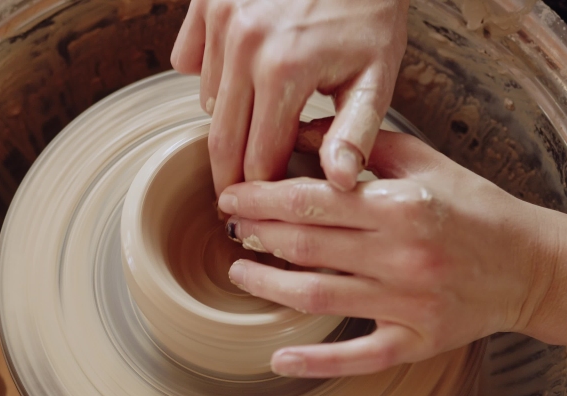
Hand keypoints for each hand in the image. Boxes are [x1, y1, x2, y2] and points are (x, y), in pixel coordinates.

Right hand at [171, 0, 409, 195]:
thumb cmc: (368, 13)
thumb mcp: (377, 74)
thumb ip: (355, 133)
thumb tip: (337, 182)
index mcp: (285, 72)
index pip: (258, 159)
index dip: (263, 189)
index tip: (268, 205)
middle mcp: (244, 47)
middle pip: (222, 140)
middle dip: (229, 176)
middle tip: (237, 196)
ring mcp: (220, 21)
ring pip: (207, 104)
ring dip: (229, 120)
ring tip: (261, 118)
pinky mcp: (208, 3)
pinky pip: (189, 60)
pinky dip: (209, 75)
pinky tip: (240, 74)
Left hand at [218, 131, 556, 376]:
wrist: (532, 265)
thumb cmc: (472, 206)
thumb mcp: (424, 161)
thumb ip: (362, 146)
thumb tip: (300, 134)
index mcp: (402, 204)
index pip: (313, 198)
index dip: (262, 197)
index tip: (231, 194)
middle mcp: (403, 254)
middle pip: (306, 245)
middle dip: (255, 234)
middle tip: (228, 226)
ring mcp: (410, 303)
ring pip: (317, 296)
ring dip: (267, 285)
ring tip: (238, 272)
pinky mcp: (417, 341)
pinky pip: (358, 356)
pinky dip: (315, 361)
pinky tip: (278, 358)